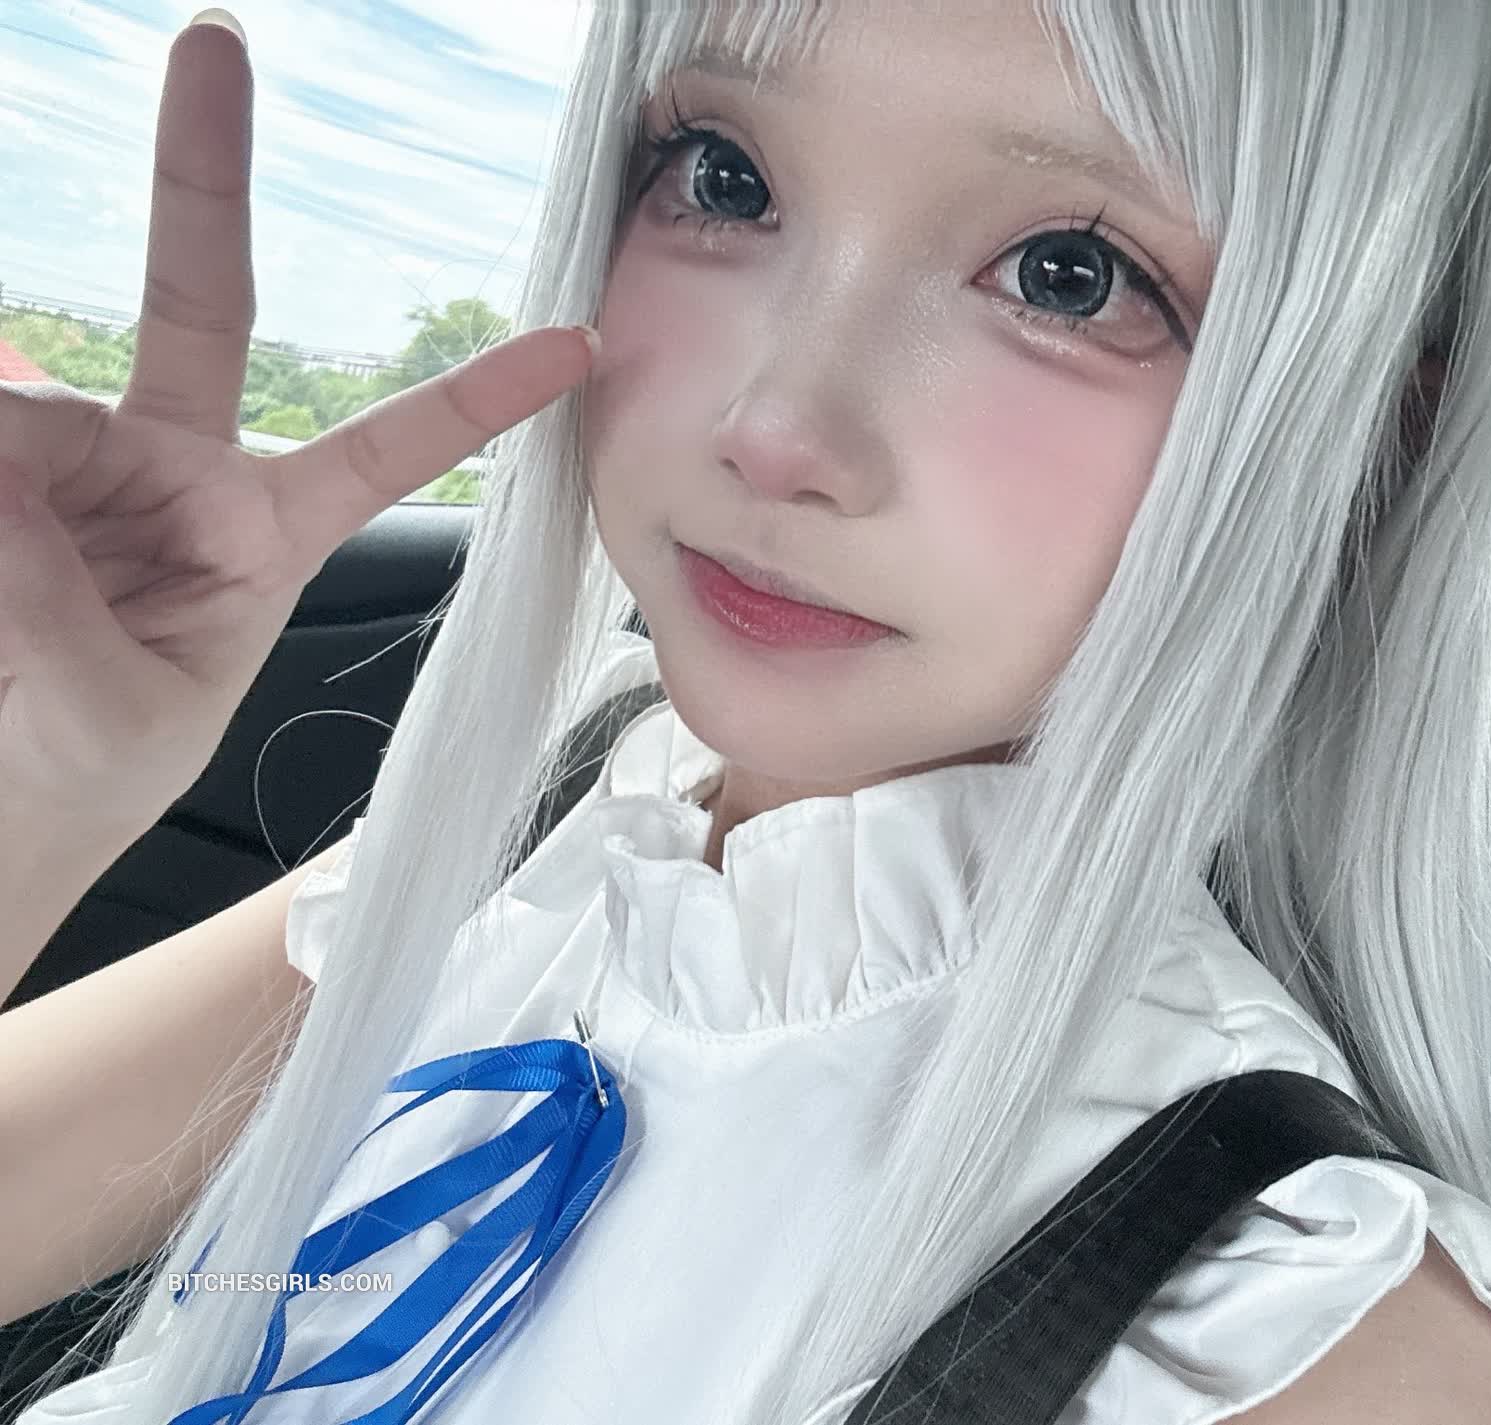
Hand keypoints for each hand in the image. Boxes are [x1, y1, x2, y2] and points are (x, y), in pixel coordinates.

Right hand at [0, 17, 595, 827]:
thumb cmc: (78, 773)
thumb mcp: (116, 701)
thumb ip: (65, 584)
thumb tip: (5, 453)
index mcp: (262, 534)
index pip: (385, 447)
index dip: (474, 396)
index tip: (576, 341)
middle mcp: (174, 471)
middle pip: (198, 312)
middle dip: (210, 172)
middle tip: (218, 40)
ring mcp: (73, 455)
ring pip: (34, 410)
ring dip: (14, 490)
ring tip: (14, 601)